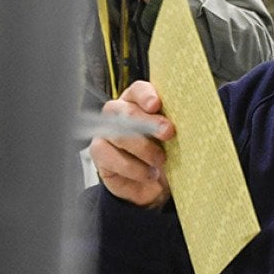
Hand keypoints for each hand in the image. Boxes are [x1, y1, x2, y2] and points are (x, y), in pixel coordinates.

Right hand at [89, 81, 175, 207]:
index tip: (156, 105)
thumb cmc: (164, 152)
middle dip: (150, 123)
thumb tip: (175, 126)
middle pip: (127, 112)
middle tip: (168, 133)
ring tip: (161, 161)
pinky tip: (149, 174)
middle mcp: (118, 112)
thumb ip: (170, 127)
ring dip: (144, 150)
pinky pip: (112, 158)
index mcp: (138, 101)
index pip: (138, 90)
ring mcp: (105, 131)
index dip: (146, 96)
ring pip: (119, 135)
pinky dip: (134, 169)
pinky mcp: (99, 153)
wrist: (153, 183)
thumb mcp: (172, 138)